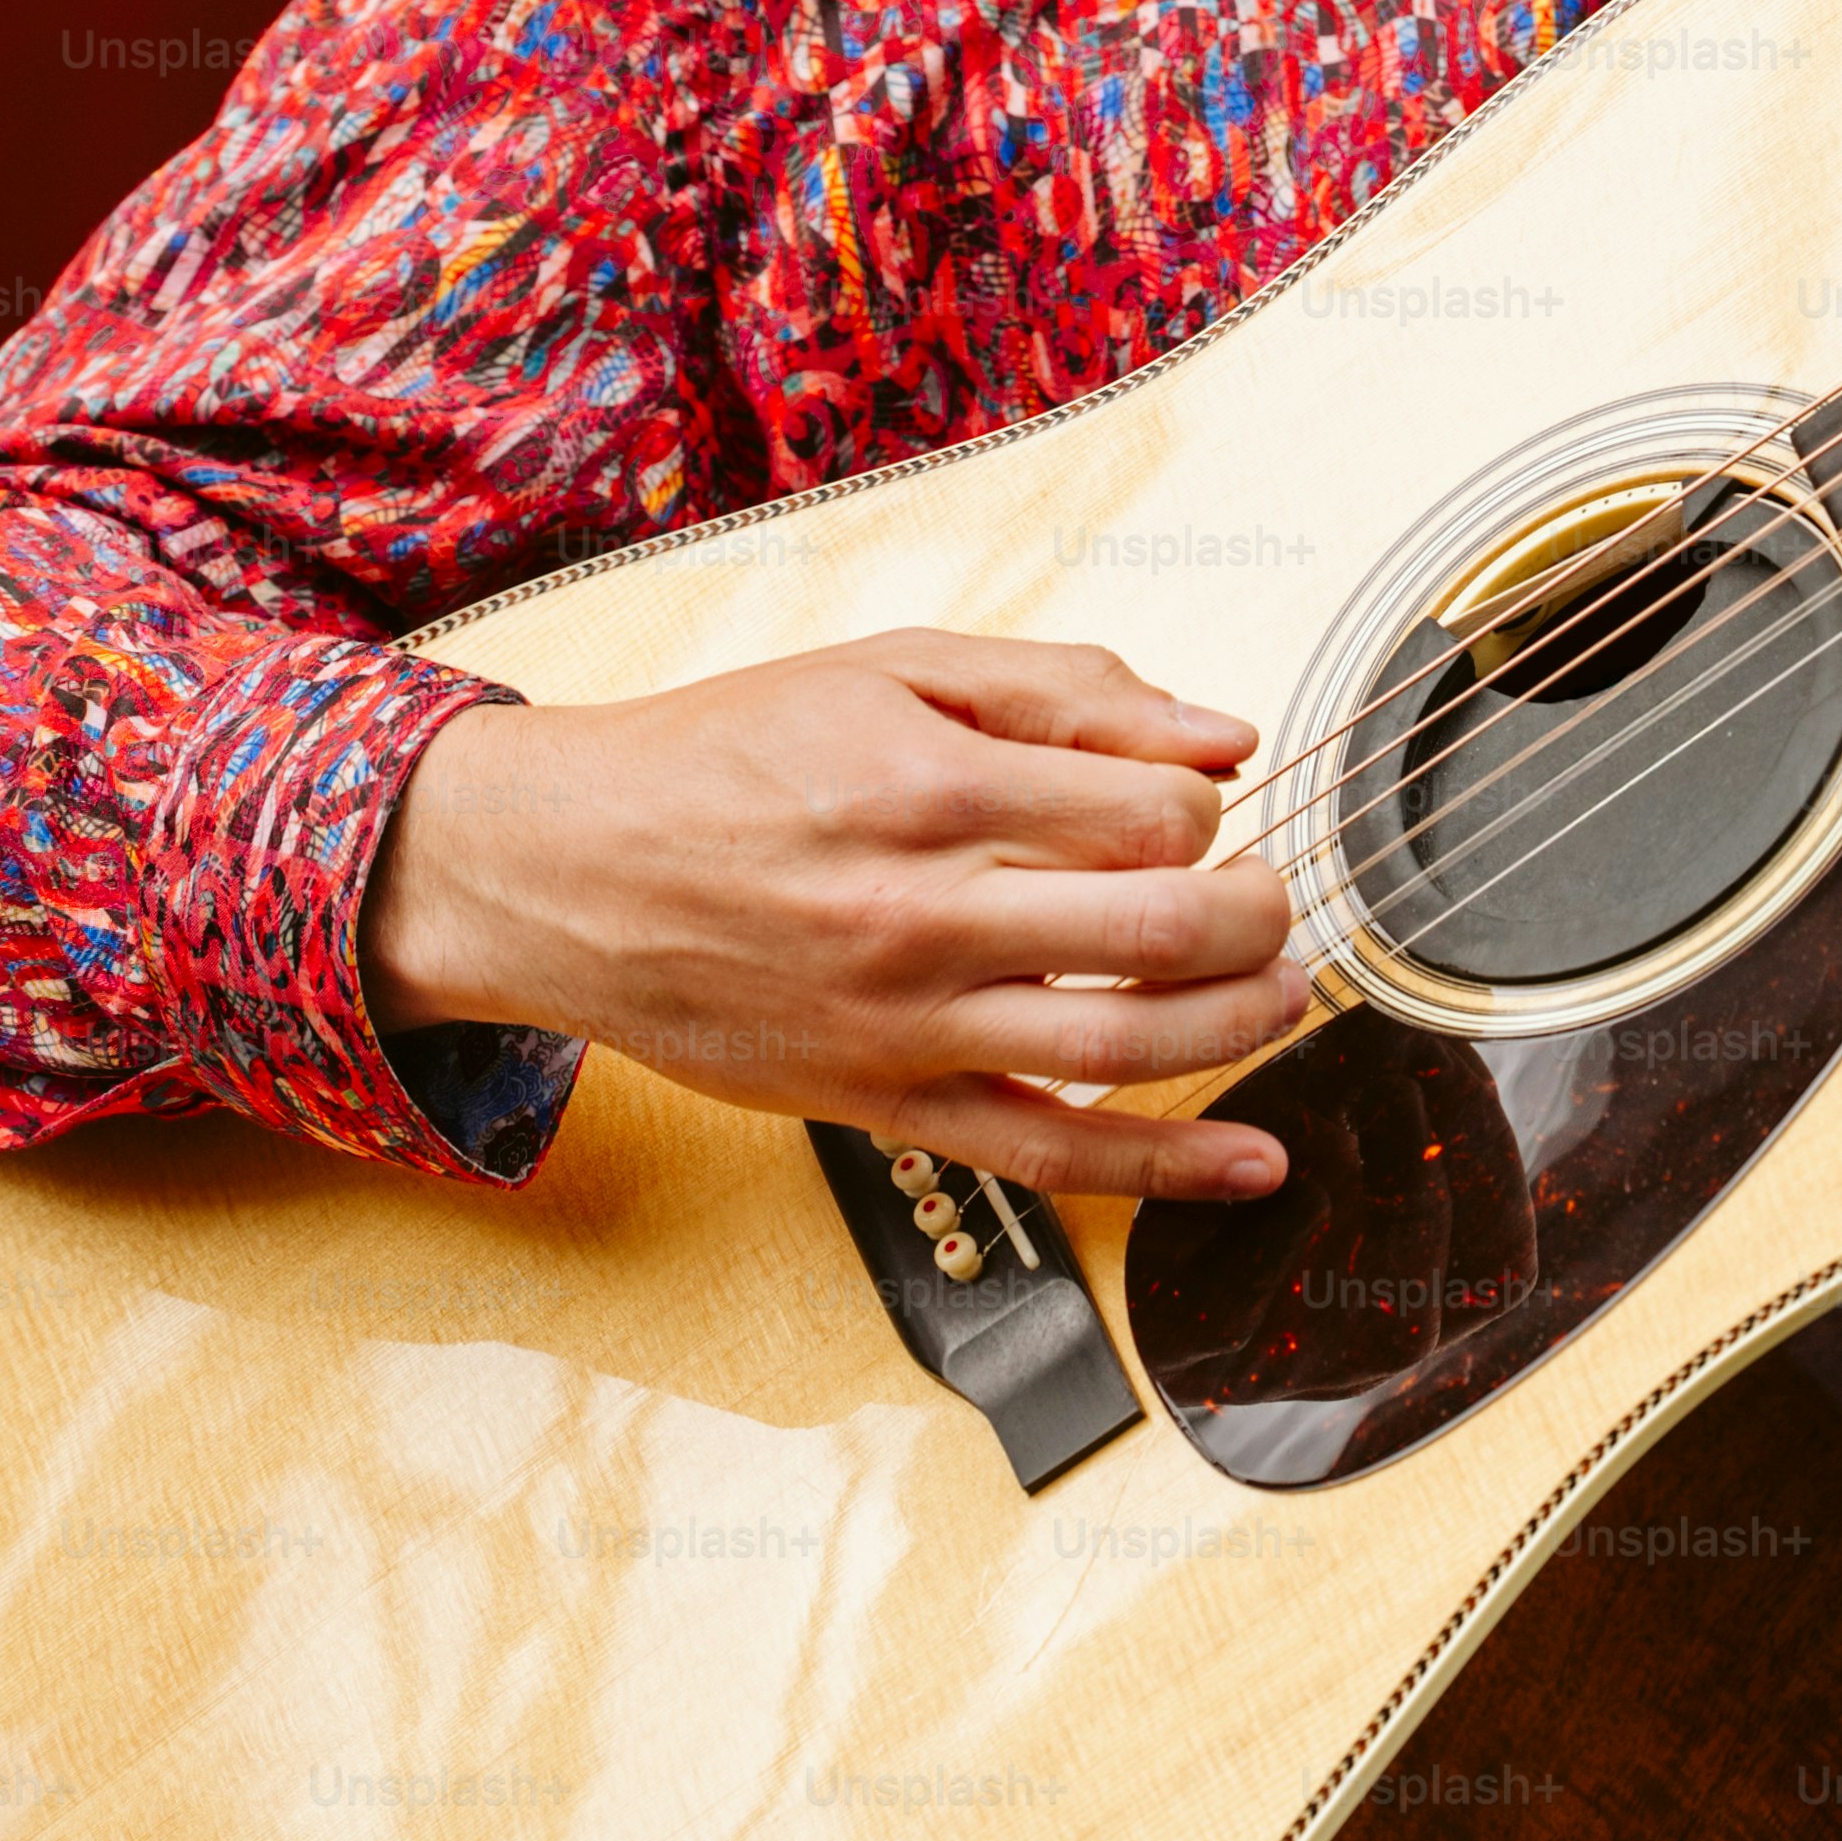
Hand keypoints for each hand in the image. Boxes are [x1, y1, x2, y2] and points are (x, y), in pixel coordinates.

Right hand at [365, 633, 1303, 1196]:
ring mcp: (905, 1024)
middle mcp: (922, 915)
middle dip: (1257, 912)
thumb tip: (1223, 736)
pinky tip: (1254, 1166)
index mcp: (930, 789)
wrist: (561, 868)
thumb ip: (1063, 691)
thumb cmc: (726, 757)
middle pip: (1163, 927)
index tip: (1187, 806)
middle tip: (1268, 896)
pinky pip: (1048, 1158)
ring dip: (1240, 1023)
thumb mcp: (889, 671)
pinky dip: (1167, 1168)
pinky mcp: (884, 1105)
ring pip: (1124, 1047)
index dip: (1204, 808)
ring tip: (1280, 990)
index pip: (1152, 813)